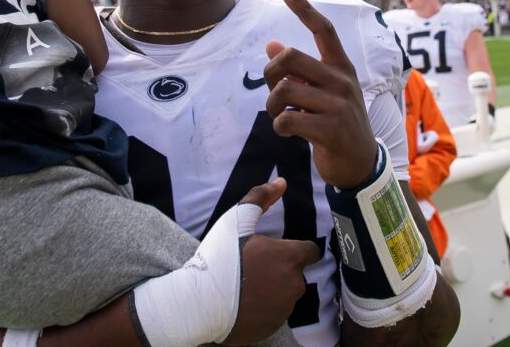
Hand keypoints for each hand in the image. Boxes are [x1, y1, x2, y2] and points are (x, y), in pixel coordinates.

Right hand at [223, 179, 321, 345]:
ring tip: (245, 285)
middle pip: (296, 273)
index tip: (277, 250)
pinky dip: (263, 309)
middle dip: (280, 269)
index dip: (295, 249)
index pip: (310, 251)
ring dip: (273, 289)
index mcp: (289, 258)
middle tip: (253, 266)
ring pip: (285, 295)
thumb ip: (260, 198)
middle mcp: (294, 285)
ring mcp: (284, 310)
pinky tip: (243, 302)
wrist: (198, 303)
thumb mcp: (235, 221)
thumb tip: (282, 181)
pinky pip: (274, 314)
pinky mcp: (272, 328)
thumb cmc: (219, 258)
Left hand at [264, 0, 376, 188]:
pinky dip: (279, 126)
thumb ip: (299, 71)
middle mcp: (342, 81)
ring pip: (284, 90)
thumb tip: (271, 44)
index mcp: (342, 68)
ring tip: (281, 116)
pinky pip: (287, 119)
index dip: (303, 9)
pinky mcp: (330, 129)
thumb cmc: (335, 124)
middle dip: (270, 74)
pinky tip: (288, 132)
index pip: (324, 30)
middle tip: (273, 92)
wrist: (359, 164)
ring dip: (272, 105)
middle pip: (291, 57)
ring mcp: (338, 105)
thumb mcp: (322, 93)